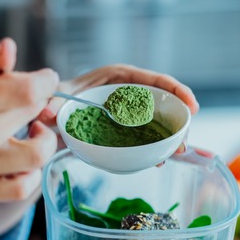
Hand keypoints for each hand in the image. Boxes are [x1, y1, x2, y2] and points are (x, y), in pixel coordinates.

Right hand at [0, 39, 58, 203]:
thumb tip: (11, 48)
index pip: (26, 89)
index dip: (45, 80)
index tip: (44, 78)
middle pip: (32, 113)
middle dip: (39, 101)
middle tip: (25, 100)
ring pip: (37, 155)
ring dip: (44, 139)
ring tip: (32, 130)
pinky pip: (22, 188)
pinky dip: (32, 173)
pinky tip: (21, 159)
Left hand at [36, 64, 198, 154]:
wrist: (47, 120)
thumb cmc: (53, 101)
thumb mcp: (53, 99)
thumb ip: (51, 103)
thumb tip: (47, 111)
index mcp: (116, 77)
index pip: (153, 79)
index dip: (176, 90)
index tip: (192, 106)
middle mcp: (127, 92)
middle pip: (161, 101)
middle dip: (179, 119)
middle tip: (183, 143)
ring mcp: (128, 112)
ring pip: (157, 120)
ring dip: (169, 136)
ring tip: (175, 154)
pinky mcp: (125, 129)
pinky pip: (145, 136)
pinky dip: (154, 148)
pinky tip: (158, 162)